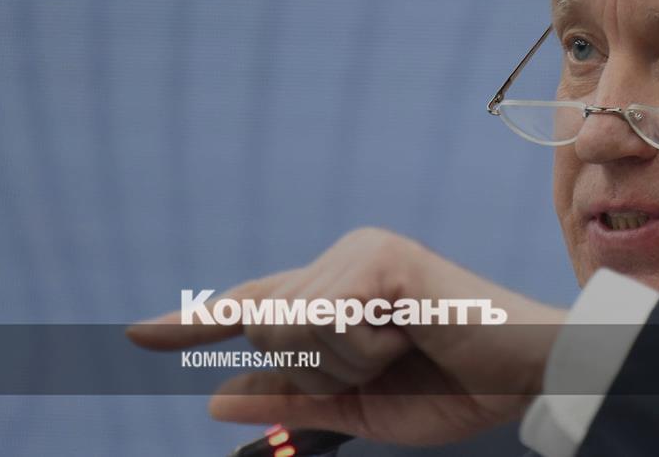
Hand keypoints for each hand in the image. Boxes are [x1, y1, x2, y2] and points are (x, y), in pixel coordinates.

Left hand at [126, 227, 565, 445]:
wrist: (525, 377)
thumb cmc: (454, 387)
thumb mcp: (358, 407)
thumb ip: (288, 399)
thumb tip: (212, 400)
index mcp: (336, 289)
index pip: (252, 305)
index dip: (192, 323)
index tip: (134, 337)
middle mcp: (342, 258)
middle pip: (266, 332)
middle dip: (318, 372)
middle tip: (391, 361)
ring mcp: (360, 251)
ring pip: (290, 330)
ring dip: (347, 364)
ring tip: (408, 346)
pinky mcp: (381, 257)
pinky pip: (325, 320)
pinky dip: (363, 348)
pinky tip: (410, 332)